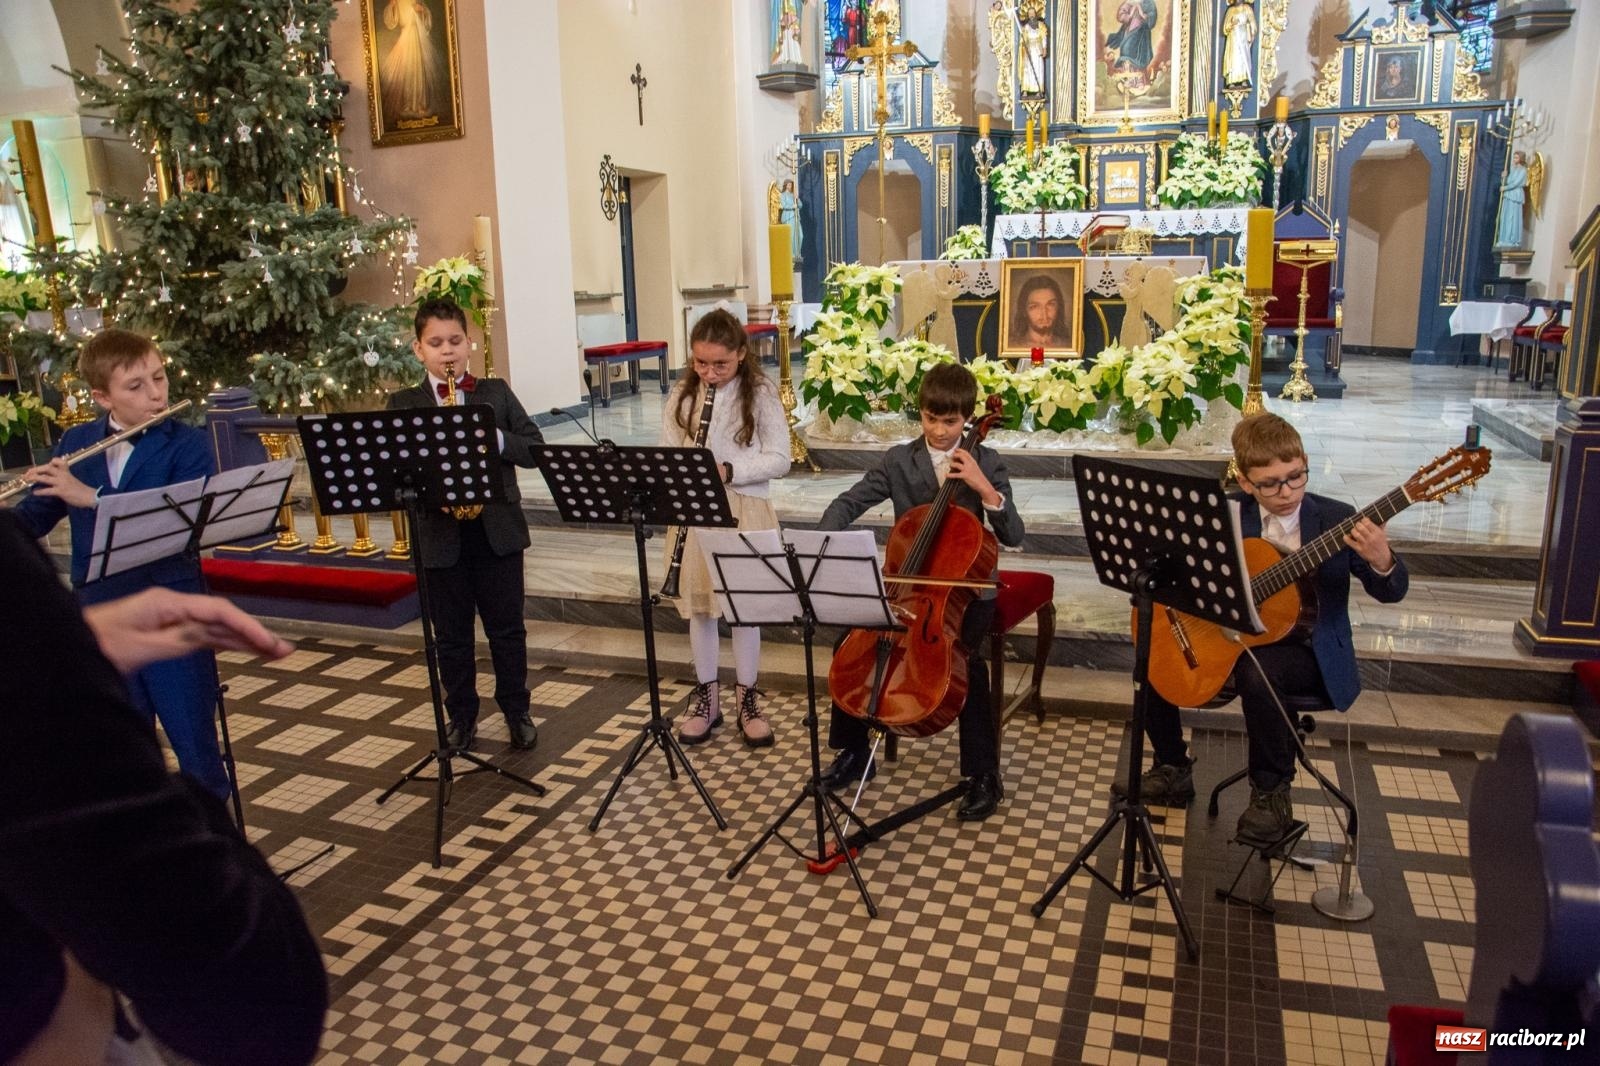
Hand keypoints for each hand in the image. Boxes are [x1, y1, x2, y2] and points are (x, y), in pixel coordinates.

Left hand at [24, 458, 97, 508]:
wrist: (90, 496)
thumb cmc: (82, 490)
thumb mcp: (72, 480)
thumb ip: (63, 478)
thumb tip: (53, 479)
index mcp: (67, 472)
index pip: (58, 462)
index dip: (50, 462)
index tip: (45, 466)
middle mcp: (63, 475)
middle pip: (47, 468)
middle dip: (36, 469)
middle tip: (28, 473)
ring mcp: (62, 483)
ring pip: (45, 478)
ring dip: (34, 478)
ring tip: (27, 479)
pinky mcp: (61, 491)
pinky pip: (48, 490)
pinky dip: (40, 491)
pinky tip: (35, 493)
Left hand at [83, 588, 293, 673]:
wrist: (68, 647)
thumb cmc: (95, 645)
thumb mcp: (138, 647)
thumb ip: (177, 640)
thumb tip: (211, 635)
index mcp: (166, 604)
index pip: (217, 613)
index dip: (246, 627)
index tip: (267, 643)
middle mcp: (171, 608)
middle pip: (222, 618)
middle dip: (254, 633)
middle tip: (284, 651)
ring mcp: (169, 620)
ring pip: (216, 629)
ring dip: (245, 640)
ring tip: (274, 653)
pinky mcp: (165, 634)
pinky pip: (203, 637)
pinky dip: (226, 644)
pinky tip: (243, 648)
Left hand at [947, 448, 1000, 507]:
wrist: (983, 484)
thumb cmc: (978, 477)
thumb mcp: (975, 467)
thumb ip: (969, 463)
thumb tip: (961, 461)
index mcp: (973, 461)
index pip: (966, 453)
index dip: (960, 450)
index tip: (955, 449)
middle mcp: (970, 464)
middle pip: (961, 456)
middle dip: (955, 455)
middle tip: (951, 457)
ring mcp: (967, 469)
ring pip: (956, 464)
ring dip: (952, 464)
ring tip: (950, 465)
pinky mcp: (965, 476)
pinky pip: (955, 474)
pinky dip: (949, 475)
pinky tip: (946, 475)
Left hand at [1343, 516, 1394, 570]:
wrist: (1382, 558)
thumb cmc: (1381, 544)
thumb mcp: (1383, 534)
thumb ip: (1381, 525)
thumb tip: (1382, 516)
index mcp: (1377, 532)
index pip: (1367, 522)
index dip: (1363, 520)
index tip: (1363, 521)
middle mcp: (1371, 538)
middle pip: (1360, 526)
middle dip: (1357, 524)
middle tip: (1358, 526)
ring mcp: (1364, 544)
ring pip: (1354, 533)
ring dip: (1353, 531)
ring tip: (1354, 531)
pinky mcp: (1359, 549)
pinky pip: (1349, 542)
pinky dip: (1346, 538)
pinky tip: (1347, 536)